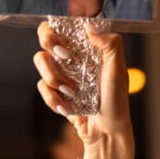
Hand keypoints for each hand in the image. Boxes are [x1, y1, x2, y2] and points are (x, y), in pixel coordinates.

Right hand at [34, 22, 133, 158]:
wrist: (107, 132)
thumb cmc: (117, 101)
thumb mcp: (119, 69)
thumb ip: (110, 44)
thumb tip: (90, 27)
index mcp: (86, 48)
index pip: (64, 26)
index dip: (58, 29)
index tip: (67, 43)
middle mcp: (71, 58)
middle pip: (44, 37)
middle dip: (50, 46)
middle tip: (66, 59)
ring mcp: (62, 75)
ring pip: (40, 61)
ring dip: (54, 77)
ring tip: (72, 92)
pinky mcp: (56, 94)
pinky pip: (42, 87)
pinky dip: (53, 98)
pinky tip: (66, 108)